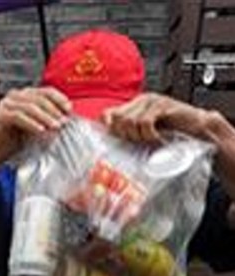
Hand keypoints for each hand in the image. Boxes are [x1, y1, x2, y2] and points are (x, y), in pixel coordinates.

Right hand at [0, 87, 71, 160]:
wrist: (0, 151)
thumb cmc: (20, 137)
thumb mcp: (38, 122)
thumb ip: (49, 115)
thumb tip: (67, 113)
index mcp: (25, 93)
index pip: (46, 91)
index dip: (59, 99)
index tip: (69, 109)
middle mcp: (14, 95)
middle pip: (38, 98)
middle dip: (53, 110)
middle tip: (63, 122)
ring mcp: (5, 104)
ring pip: (30, 107)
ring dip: (45, 118)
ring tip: (55, 127)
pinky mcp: (0, 115)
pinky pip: (19, 117)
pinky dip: (32, 124)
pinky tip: (41, 131)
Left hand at [102, 93, 216, 144]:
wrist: (199, 127)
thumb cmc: (173, 131)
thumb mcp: (145, 133)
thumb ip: (129, 132)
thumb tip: (108, 140)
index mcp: (134, 106)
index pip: (107, 113)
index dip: (107, 128)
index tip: (115, 140)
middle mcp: (141, 100)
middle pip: (117, 119)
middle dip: (126, 135)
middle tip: (139, 142)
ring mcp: (153, 101)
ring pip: (130, 121)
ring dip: (139, 136)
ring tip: (151, 140)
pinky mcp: (163, 105)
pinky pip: (145, 122)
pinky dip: (149, 135)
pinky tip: (158, 138)